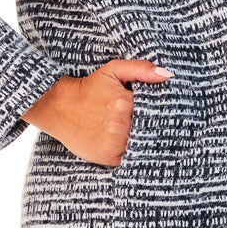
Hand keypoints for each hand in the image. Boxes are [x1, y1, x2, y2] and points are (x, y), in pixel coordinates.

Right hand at [21, 59, 172, 164]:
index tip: (154, 111)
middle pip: (149, 129)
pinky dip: (131, 152)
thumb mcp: (113, 71)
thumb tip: (167, 75)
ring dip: (142, 140)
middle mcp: (120, 125)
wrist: (59, 107)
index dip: (156, 112)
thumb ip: (141, 69)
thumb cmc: (89, 88)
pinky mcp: (109, 158)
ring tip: (132, 131)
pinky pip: (131, 157)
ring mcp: (114, 144)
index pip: (155, 111)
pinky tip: (125, 142)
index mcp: (124, 103)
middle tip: (144, 122)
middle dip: (149, 126)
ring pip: (142, 144)